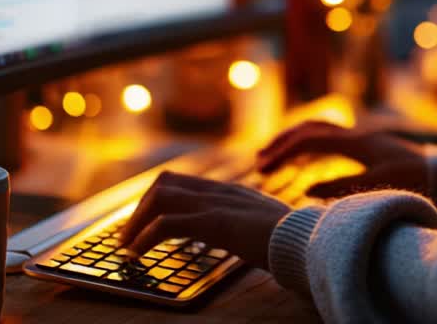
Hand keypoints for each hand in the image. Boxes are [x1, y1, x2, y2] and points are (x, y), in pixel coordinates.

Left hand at [122, 170, 289, 268]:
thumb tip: (230, 234)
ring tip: (126, 247)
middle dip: (138, 210)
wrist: (310, 241)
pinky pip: (168, 224)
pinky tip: (138, 255)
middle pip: (164, 183)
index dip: (153, 199)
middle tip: (126, 237)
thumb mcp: (259, 226)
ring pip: (160, 198)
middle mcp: (219, 190)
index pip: (179, 182)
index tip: (141, 223)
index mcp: (228, 191)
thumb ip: (241, 223)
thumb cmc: (290, 240)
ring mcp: (217, 203)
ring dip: (136, 223)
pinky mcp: (216, 222)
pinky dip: (146, 238)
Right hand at [256, 121, 427, 198]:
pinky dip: (309, 142)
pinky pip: (329, 136)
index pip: (308, 141)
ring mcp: (360, 136)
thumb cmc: (415, 180)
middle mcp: (355, 133)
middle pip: (308, 129)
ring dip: (293, 139)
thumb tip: (305, 189)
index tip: (263, 169)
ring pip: (318, 128)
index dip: (282, 153)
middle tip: (259, 161)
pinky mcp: (365, 143)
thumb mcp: (378, 186)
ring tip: (273, 155)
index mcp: (356, 142)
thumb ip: (341, 187)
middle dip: (281, 143)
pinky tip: (302, 155)